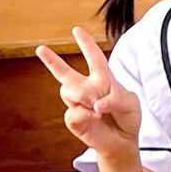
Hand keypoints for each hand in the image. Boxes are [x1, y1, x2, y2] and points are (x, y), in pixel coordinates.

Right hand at [36, 27, 141, 163]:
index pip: (94, 57)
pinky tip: (95, 116)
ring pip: (69, 89)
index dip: (86, 43)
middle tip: (40, 48)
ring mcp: (78, 104)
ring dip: (83, 95)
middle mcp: (87, 89)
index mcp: (103, 78)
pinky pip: (74, 111)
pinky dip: (86, 113)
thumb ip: (115, 98)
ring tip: (97, 106)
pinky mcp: (74, 120)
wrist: (123, 141)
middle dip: (52, 61)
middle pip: (66, 72)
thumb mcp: (130, 103)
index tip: (76, 30)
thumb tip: (96, 104)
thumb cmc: (127, 118)